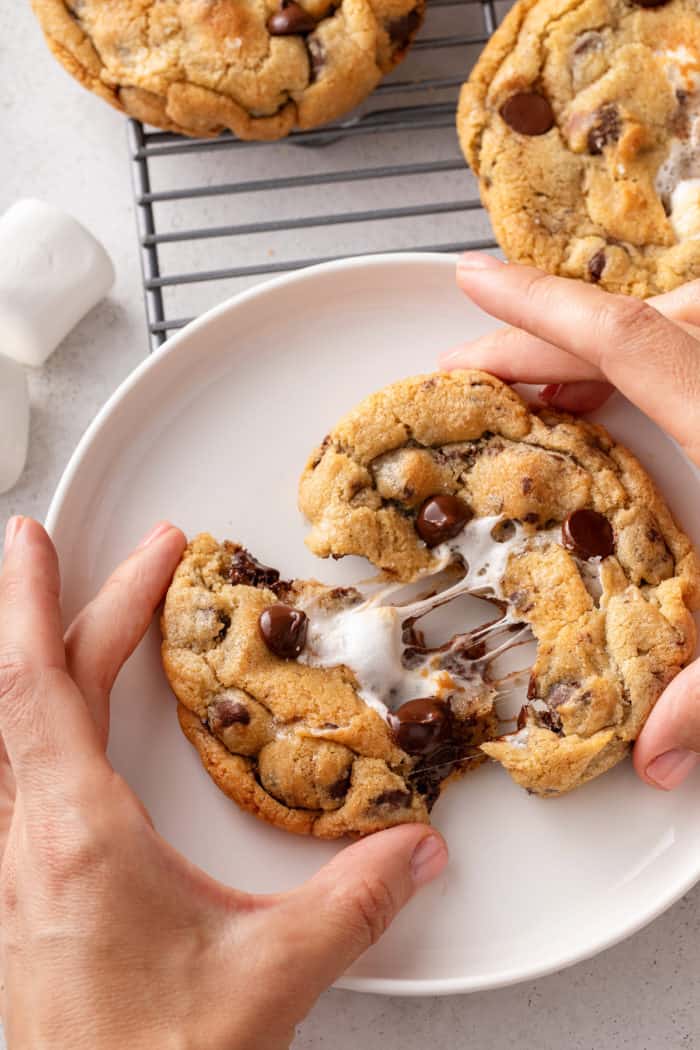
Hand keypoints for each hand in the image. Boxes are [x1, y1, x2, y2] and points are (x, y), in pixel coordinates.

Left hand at [0, 517, 446, 1049]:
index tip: (41, 538)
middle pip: (25, 689)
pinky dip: (21, 725)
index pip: (38, 681)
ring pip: (3, 735)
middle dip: (75, 607)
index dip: (36, 599)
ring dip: (25, 660)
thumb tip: (414, 850)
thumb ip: (355, 901)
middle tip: (133, 557)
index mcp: (75, 836)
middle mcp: (24, 846)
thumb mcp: (271, 976)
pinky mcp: (16, 904)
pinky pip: (5, 782)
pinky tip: (40, 733)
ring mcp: (10, 876)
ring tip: (52, 611)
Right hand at [442, 254, 699, 791]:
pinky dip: (639, 362)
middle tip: (465, 370)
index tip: (470, 283)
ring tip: (528, 383)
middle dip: (538, 337)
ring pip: (672, 327)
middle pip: (635, 325)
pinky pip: (693, 353)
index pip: (629, 339)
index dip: (540, 309)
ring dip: (588, 348)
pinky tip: (610, 396)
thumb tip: (655, 760)